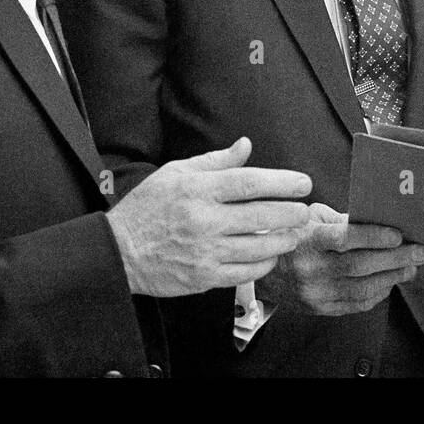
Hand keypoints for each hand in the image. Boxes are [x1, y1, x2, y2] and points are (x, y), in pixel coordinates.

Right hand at [105, 137, 311, 296]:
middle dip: (291, 213)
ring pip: (258, 247)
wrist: (118, 251)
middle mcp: (203, 220)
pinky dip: (264, 264)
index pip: (249, 183)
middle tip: (305, 209)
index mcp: (197, 190)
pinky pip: (246, 273)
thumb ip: (215, 161)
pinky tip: (270, 255)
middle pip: (261, 216)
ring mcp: (205, 251)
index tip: (302, 183)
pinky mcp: (204, 278)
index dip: (282, 182)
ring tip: (293, 232)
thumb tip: (245, 145)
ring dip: (283, 239)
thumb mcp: (175, 173)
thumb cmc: (146, 209)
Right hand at [263, 203, 423, 315]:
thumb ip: (341, 220)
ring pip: (362, 288)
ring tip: (411, 268)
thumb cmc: (294, 237)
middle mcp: (311, 269)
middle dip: (395, 258)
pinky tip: (391, 282)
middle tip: (419, 252)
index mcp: (308, 241)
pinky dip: (378, 293)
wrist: (265, 272)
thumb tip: (379, 221)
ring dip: (393, 277)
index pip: (344, 238)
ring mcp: (316, 293)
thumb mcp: (310, 219)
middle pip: (360, 265)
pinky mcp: (321, 309)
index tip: (398, 234)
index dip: (373, 236)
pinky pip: (356, 305)